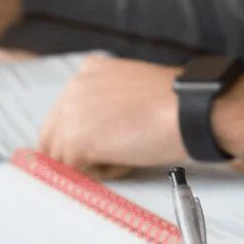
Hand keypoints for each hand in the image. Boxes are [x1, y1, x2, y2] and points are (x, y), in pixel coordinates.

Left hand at [36, 57, 184, 171]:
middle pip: (52, 136)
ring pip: (63, 157)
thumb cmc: (176, 103)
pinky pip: (77, 171)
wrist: (191, 110)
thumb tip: (101, 129)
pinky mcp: (76, 141)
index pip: (64, 113)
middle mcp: (74, 87)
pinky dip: (103, 173)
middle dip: (75, 154)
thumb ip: (109, 102)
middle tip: (104, 162)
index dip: (80, 135)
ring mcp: (71, 113)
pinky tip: (128, 158)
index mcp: (89, 70)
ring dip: (91, 163)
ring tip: (126, 154)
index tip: (96, 147)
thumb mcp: (133, 89)